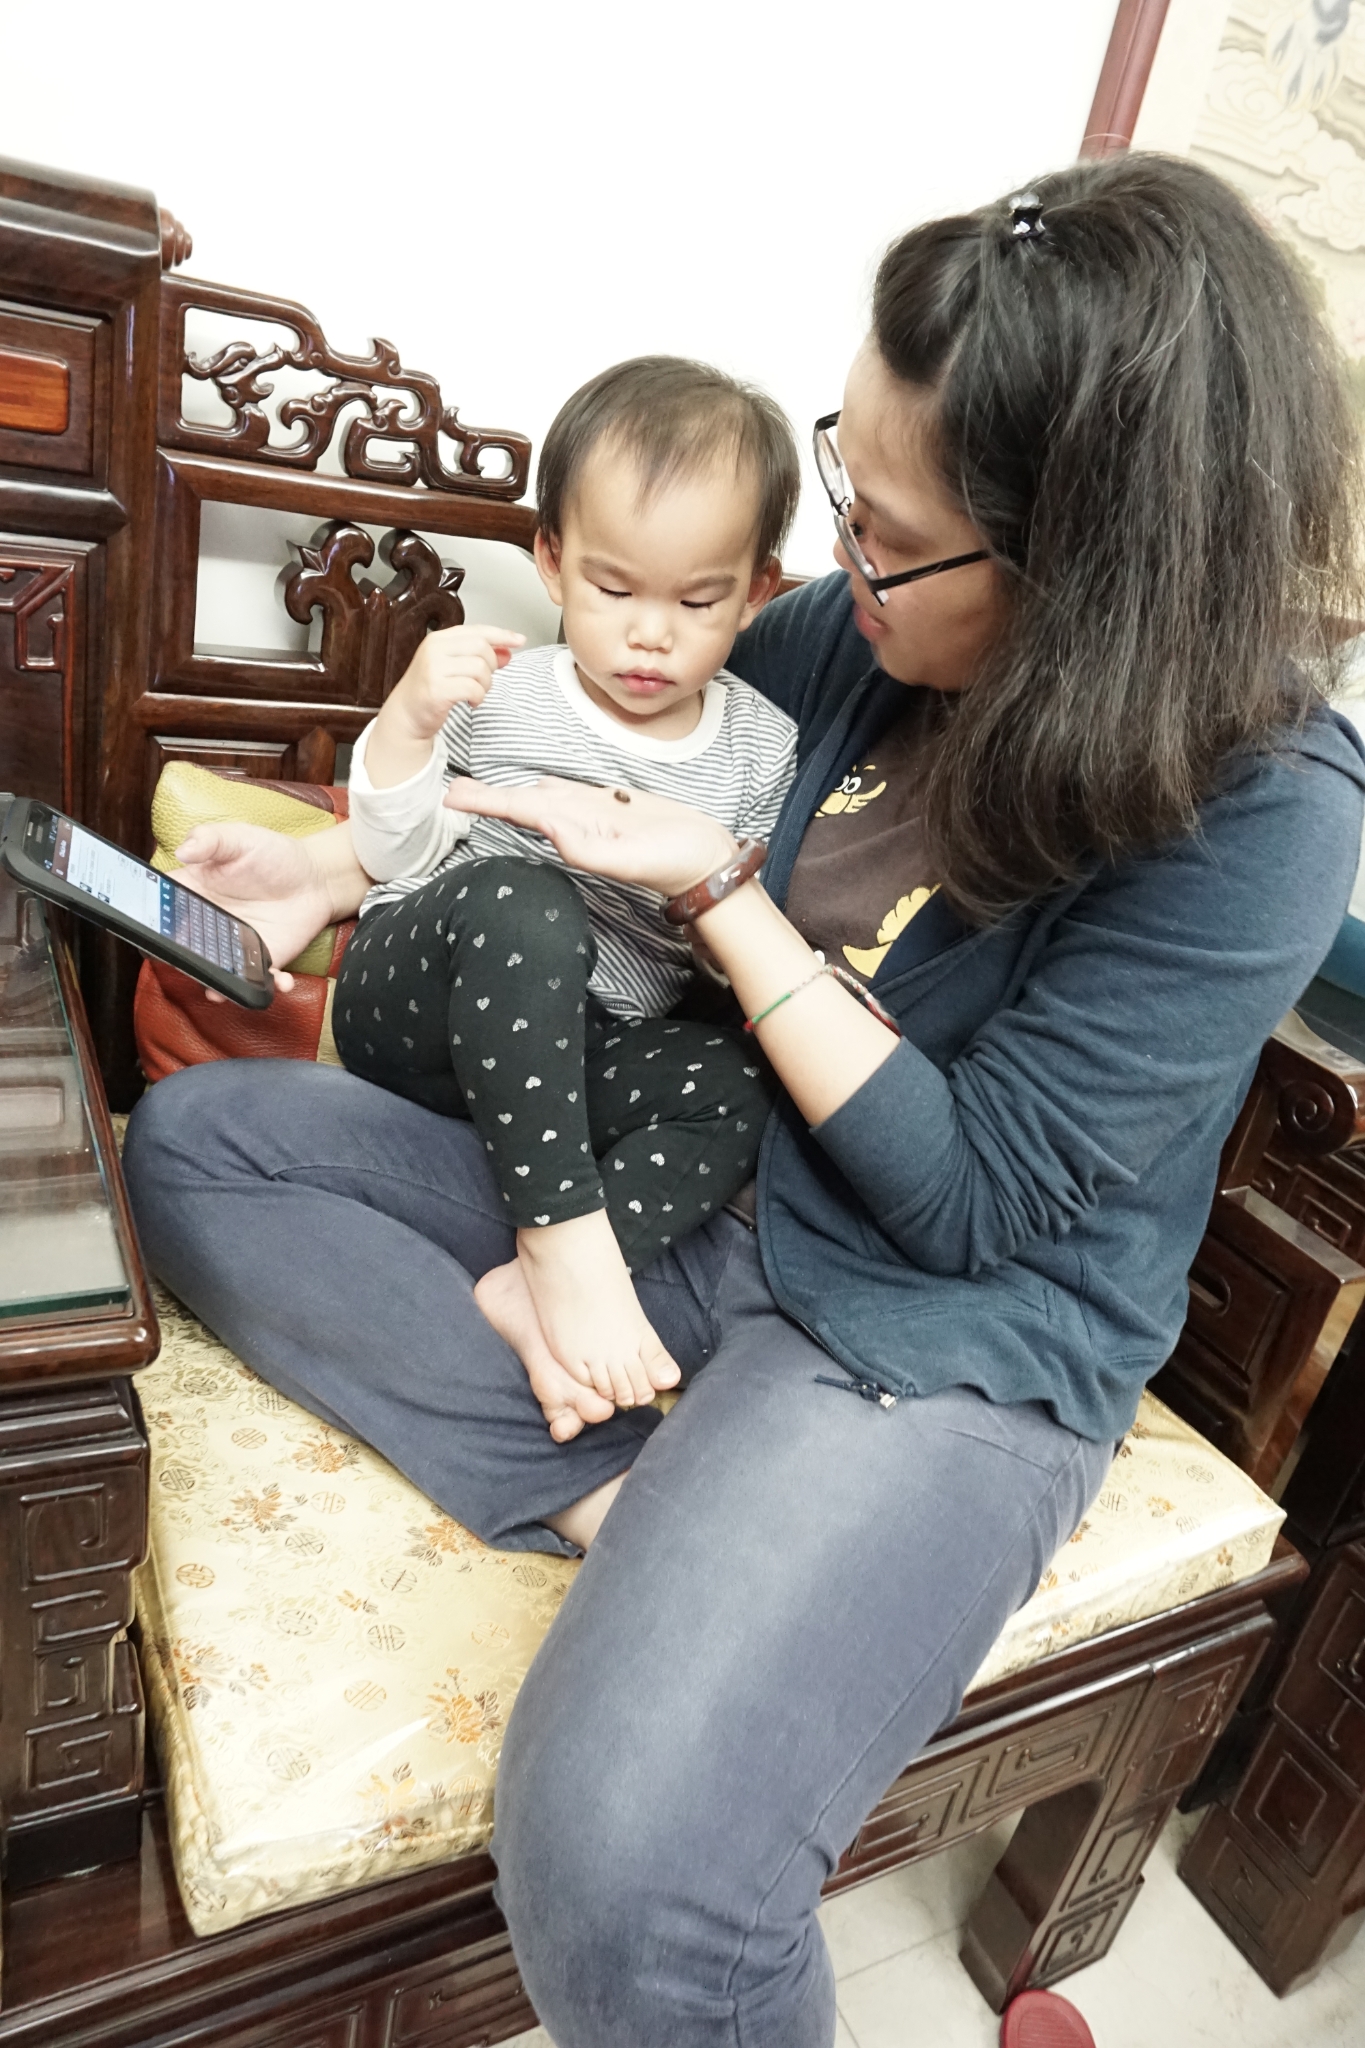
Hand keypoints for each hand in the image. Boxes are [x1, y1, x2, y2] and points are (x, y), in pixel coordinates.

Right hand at [169, 821, 342, 999]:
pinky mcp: (260, 960)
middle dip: (179, 958)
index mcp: (192, 892)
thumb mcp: (239, 838)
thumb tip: (184, 850)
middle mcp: (206, 923)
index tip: (150, 926)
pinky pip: (256, 981)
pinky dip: (266, 986)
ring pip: (213, 972)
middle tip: (187, 958)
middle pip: (180, 947)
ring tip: (222, 988)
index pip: (160, 909)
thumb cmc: (273, 854)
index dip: (152, 919)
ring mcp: (231, 945)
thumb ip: (210, 839)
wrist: (314, 878)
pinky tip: (281, 980)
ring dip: (216, 983)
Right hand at [367, 624, 524, 788]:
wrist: (406, 716)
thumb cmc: (429, 691)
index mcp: (439, 639)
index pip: (478, 630)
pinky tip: (470, 701)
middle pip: (482, 647)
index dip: (502, 635)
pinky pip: (473, 688)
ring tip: (474, 693)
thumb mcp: (454, 668)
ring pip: (480, 668)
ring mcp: (433, 668)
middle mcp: (434, 649)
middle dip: (491, 666)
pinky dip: (478, 697)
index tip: (519, 640)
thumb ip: (479, 657)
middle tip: (482, 681)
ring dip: (485, 685)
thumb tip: (507, 652)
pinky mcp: (436, 689)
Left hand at [443, 775, 738, 898]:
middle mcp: (576, 824)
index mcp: (574, 835)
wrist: (706, 861)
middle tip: (451, 789)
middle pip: (522, 804)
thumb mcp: (627, 860)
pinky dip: (544, 790)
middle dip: (487, 796)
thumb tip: (547, 827)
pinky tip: (532, 789)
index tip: (452, 797)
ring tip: (478, 789)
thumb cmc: (673, 863)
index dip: (487, 803)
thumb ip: (585, 849)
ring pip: (542, 798)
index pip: (521, 813)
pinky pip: (570, 795)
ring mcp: (592, 815)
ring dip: (509, 793)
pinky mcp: (611, 807)